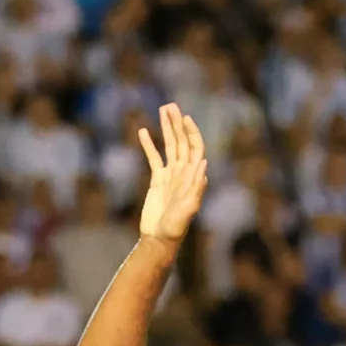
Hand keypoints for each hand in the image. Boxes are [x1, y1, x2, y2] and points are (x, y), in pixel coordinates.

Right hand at [137, 102, 206, 245]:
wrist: (160, 239)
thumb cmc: (176, 228)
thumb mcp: (188, 209)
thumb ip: (196, 188)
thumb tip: (203, 163)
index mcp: (192, 177)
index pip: (195, 148)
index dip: (191, 132)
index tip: (185, 118)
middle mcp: (183, 172)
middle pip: (182, 142)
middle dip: (177, 123)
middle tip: (170, 105)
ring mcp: (170, 175)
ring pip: (169, 145)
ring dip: (167, 128)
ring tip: (163, 109)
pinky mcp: (157, 180)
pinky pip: (153, 158)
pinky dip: (148, 144)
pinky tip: (143, 131)